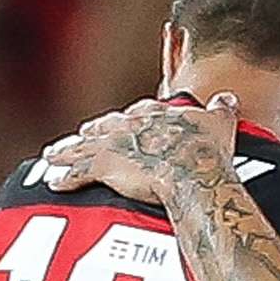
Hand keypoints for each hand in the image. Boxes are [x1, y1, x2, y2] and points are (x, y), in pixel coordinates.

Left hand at [42, 93, 239, 203]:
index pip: (137, 113)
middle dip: (92, 132)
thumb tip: (227, 99)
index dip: (128, 119)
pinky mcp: (104, 166)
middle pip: (105, 127)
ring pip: (83, 147)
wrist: (192, 169)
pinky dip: (64, 177)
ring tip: (52, 155)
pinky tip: (52, 181)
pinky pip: (77, 173)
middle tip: (82, 134)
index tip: (121, 121)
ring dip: (67, 151)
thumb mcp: (220, 122)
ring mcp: (114, 145)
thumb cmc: (207, 149)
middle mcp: (129, 126)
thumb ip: (221, 109)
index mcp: (155, 115)